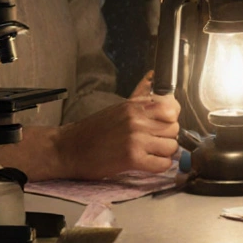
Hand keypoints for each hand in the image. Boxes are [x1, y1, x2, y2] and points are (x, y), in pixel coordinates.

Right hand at [55, 89, 180, 178]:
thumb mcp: (118, 108)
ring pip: (171, 146)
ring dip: (164, 153)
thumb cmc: (92, 130)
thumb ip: (139, 97)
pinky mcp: (132, 159)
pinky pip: (162, 164)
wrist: (67, 149)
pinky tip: (149, 164)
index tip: (164, 126)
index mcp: (134, 106)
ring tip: (151, 153)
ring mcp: (135, 139)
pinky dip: (159, 166)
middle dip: (167, 137)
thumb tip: (152, 75)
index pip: (172, 109)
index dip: (171, 120)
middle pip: (174, 129)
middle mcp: (137, 120)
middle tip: (155, 142)